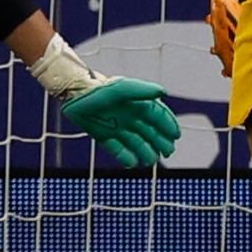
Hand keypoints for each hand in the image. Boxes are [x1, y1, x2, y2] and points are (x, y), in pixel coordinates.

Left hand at [60, 76, 181, 168]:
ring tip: (152, 160)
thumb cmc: (101, 89)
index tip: (176, 136)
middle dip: (161, 142)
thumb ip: (143, 91)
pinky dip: (125, 157)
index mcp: (137, 104)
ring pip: (136, 143)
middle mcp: (130, 117)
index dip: (168, 125)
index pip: (158, 116)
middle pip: (150, 132)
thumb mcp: (123, 88)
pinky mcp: (104, 136)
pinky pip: (117, 149)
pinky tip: (133, 163)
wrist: (75, 94)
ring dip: (146, 152)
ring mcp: (117, 127)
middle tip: (168, 152)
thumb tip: (164, 93)